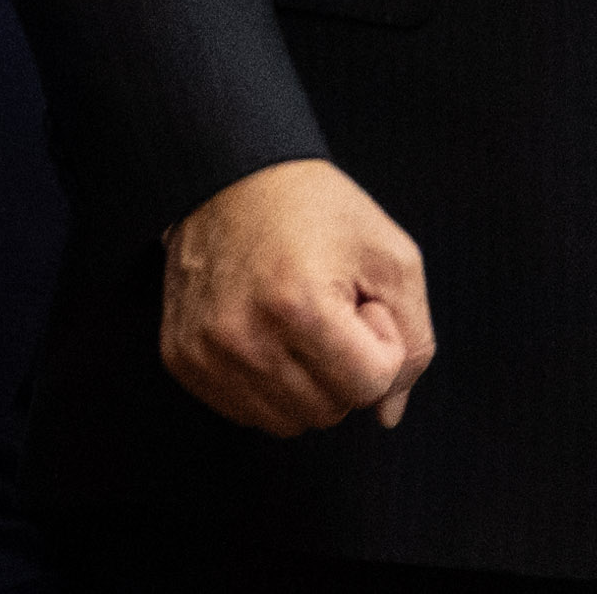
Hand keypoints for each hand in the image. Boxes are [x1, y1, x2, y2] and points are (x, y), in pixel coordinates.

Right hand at [161, 158, 433, 435]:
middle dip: (344, 365)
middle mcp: (242, 337)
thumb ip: (413, 339)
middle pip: (331, 410)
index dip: (381, 343)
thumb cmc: (315, 208)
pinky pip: (247, 412)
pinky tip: (266, 333)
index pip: (370, 386)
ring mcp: (205, 353)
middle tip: (329, 306)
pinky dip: (267, 384)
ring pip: (289, 421)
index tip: (359, 300)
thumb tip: (389, 412)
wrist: (229, 174)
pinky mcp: (182, 359)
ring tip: (296, 320)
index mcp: (298, 305)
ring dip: (307, 381)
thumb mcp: (391, 256)